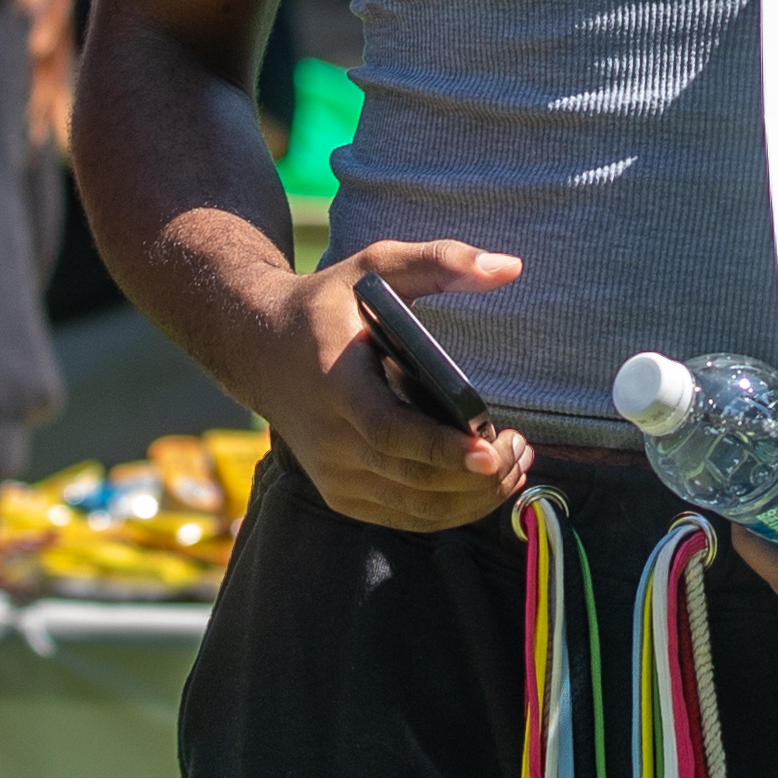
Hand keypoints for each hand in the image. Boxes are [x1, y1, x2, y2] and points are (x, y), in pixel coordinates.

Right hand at [246, 238, 532, 533]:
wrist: (258, 348)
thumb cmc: (327, 305)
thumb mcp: (375, 266)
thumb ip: (440, 261)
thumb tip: (510, 267)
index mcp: (337, 383)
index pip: (389, 430)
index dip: (441, 448)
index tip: (489, 450)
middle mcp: (330, 438)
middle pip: (411, 478)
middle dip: (476, 477)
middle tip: (520, 451)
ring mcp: (333, 473)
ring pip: (414, 507)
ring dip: (473, 498)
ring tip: (514, 465)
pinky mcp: (341, 494)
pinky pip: (404, 516)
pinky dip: (451, 510)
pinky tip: (485, 485)